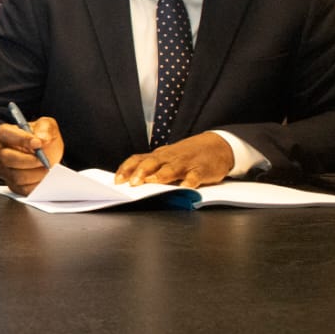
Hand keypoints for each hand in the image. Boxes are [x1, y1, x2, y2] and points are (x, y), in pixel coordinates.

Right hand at [0, 116, 63, 195]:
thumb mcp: (47, 126)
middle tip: (44, 160)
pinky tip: (43, 178)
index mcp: (6, 134)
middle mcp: (1, 152)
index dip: (21, 139)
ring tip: (47, 169)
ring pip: (16, 176)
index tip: (38, 143)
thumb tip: (42, 140)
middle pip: (8, 159)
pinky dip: (35, 185)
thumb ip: (45, 129)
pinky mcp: (12, 184)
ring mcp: (5, 169)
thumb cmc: (43, 139)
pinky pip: (22, 189)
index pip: (6, 134)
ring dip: (35, 174)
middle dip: (29, 161)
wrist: (48, 154)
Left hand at [114, 132, 232, 188]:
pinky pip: (194, 177)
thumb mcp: (167, 158)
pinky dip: (189, 182)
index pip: (138, 159)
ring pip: (170, 169)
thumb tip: (130, 180)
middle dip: (140, 172)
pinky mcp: (201, 170)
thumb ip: (152, 167)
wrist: (217, 146)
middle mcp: (169, 158)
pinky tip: (184, 188)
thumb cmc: (187, 155)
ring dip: (160, 176)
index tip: (117, 181)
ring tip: (152, 183)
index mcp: (159, 156)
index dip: (126, 169)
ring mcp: (185, 164)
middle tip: (132, 183)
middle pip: (152, 162)